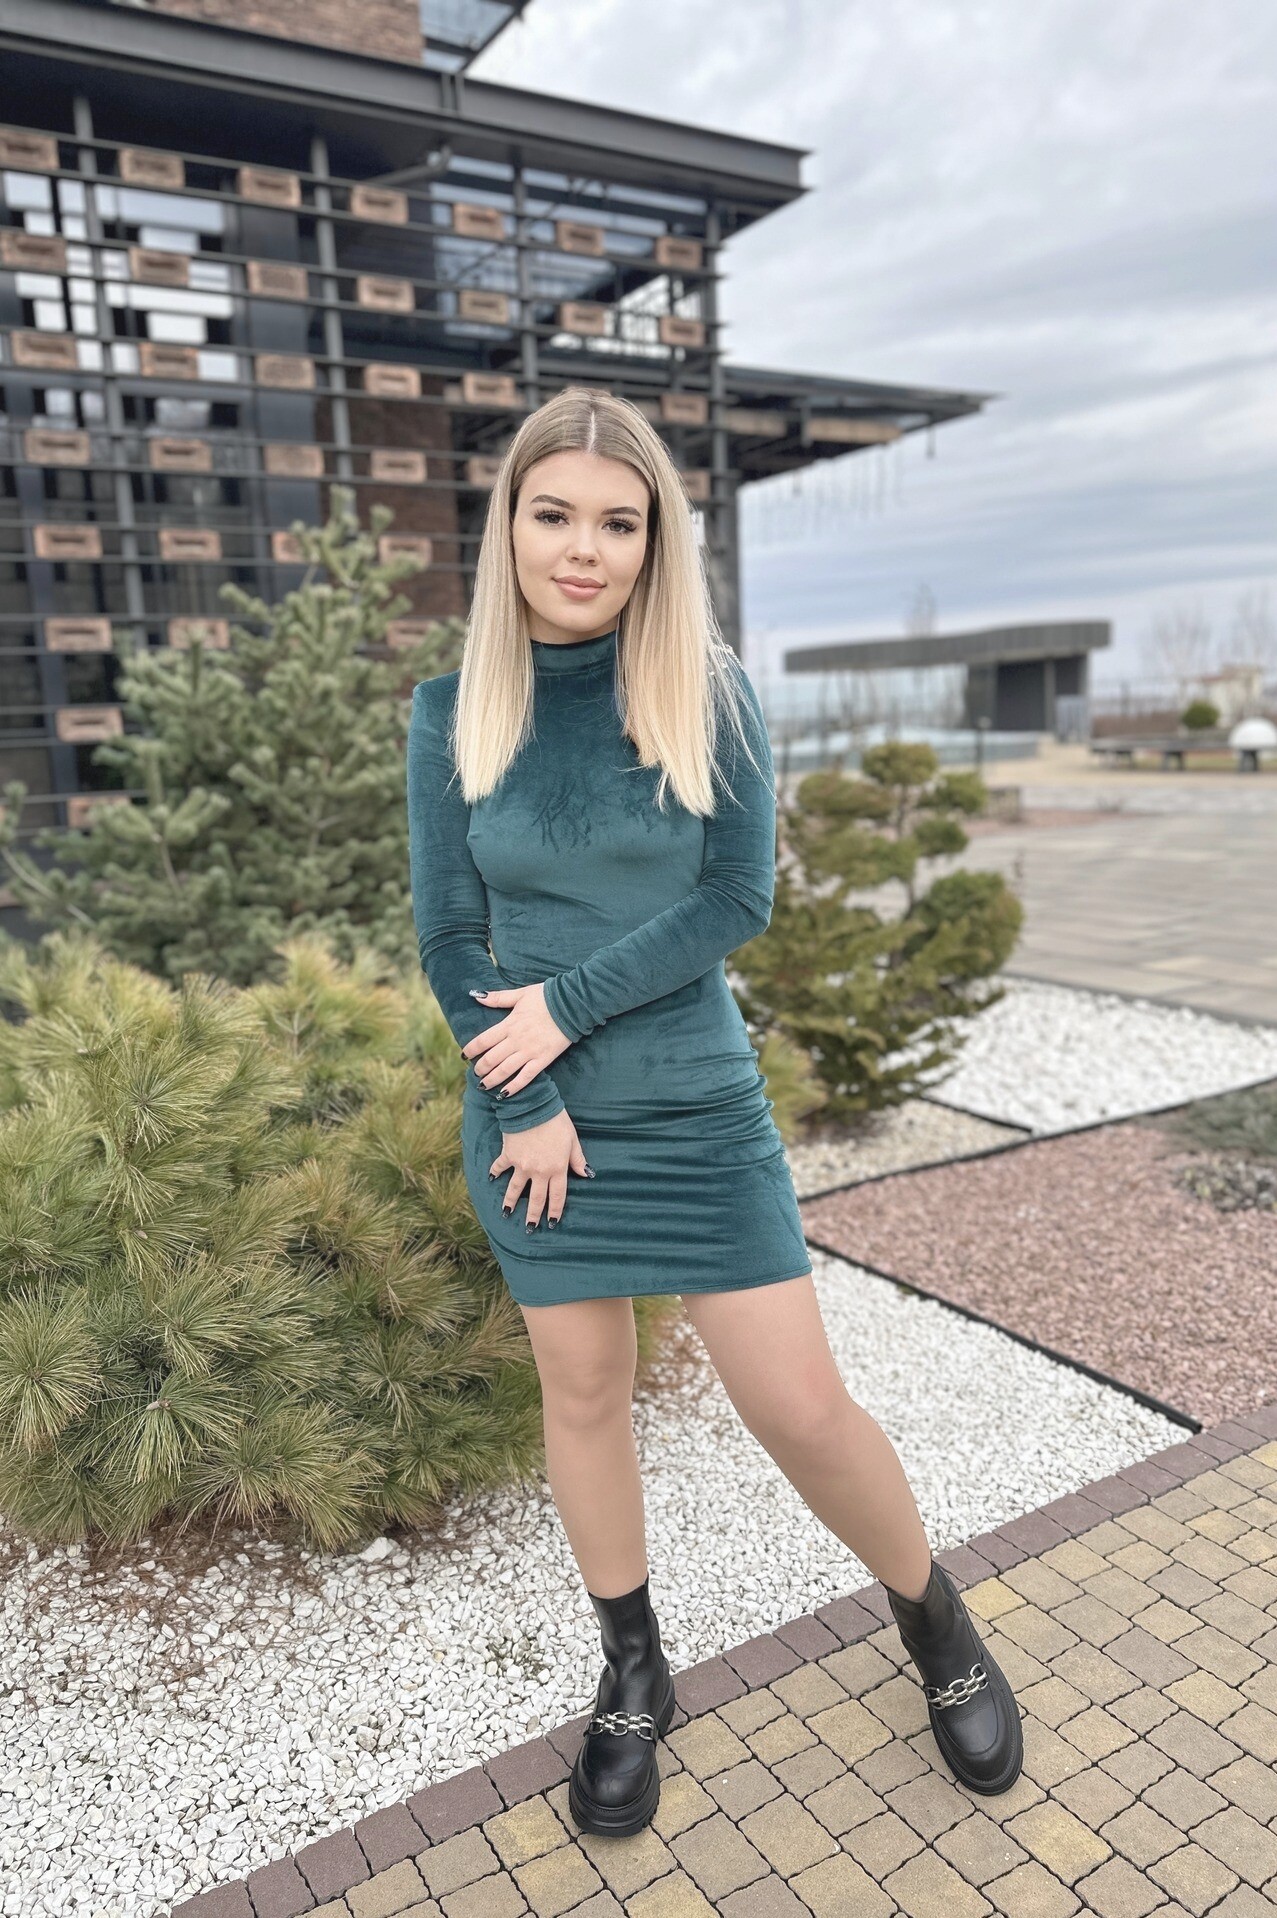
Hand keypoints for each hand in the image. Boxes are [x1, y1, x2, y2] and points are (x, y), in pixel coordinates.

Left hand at [463, 981, 571, 1099]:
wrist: (572, 1005)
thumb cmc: (546, 997)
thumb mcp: (520, 994)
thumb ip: (497, 998)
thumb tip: (476, 995)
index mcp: (509, 1024)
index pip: (483, 1040)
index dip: (471, 1049)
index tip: (464, 1055)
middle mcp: (516, 1041)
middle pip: (491, 1058)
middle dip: (480, 1068)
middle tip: (475, 1073)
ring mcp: (529, 1052)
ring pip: (505, 1070)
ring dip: (491, 1080)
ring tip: (483, 1086)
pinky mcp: (543, 1060)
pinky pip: (526, 1077)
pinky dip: (514, 1087)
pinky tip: (505, 1094)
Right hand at [491, 1108, 591, 1229]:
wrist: (532, 1107)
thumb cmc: (556, 1121)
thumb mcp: (572, 1140)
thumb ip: (578, 1159)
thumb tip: (587, 1174)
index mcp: (557, 1169)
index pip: (557, 1196)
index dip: (555, 1211)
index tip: (552, 1223)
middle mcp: (539, 1171)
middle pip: (536, 1198)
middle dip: (533, 1215)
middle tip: (530, 1228)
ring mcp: (522, 1165)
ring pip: (515, 1189)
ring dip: (510, 1202)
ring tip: (506, 1214)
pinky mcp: (509, 1155)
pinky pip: (500, 1167)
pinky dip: (495, 1172)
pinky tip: (491, 1179)